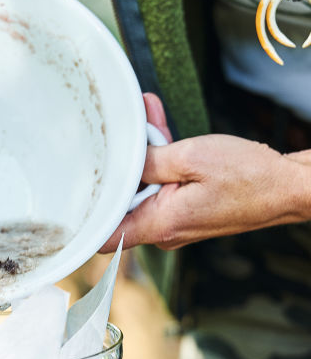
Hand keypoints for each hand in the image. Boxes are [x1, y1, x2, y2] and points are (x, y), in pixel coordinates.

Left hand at [100, 93, 310, 251]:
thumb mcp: (190, 157)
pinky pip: (164, 187)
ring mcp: (177, 221)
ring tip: (146, 121)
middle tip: (121, 133)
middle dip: (120, 167)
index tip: (70, 194)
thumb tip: (122, 161)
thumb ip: (149, 160)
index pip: (106, 237)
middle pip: (122, 204)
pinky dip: (160, 162)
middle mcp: (165, 229)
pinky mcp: (189, 210)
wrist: (289, 187)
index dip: (85, 221)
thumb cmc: (248, 176)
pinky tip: (159, 131)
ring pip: (144, 190)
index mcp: (161, 224)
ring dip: (143, 158)